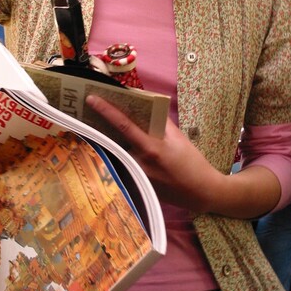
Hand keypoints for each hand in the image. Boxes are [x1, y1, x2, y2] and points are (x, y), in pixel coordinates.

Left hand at [86, 94, 224, 211]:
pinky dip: (120, 155)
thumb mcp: (178, 137)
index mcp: (151, 148)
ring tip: (101, 130)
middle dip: (102, 127)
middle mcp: (139, 163)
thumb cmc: (192, 162)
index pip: (124, 125)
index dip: (106, 110)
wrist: (201, 191)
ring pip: (117, 154)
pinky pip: (123, 166)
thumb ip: (161, 122)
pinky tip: (119, 150)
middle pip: (114, 140)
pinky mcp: (136, 186)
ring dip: (111, 142)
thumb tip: (146, 106)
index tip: (91, 99)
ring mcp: (136, 177)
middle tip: (89, 113)